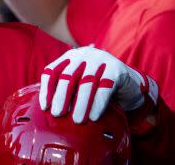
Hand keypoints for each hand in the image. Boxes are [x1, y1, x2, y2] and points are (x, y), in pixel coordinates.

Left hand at [39, 46, 157, 123]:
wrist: (129, 87)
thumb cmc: (98, 89)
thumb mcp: (79, 86)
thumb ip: (67, 91)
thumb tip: (50, 111)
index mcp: (69, 57)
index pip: (52, 71)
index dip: (47, 89)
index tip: (45, 107)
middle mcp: (83, 55)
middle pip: (67, 76)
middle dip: (61, 96)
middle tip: (57, 114)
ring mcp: (100, 59)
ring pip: (86, 83)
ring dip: (80, 103)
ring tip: (77, 120)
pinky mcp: (116, 68)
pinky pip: (105, 87)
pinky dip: (98, 103)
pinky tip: (94, 116)